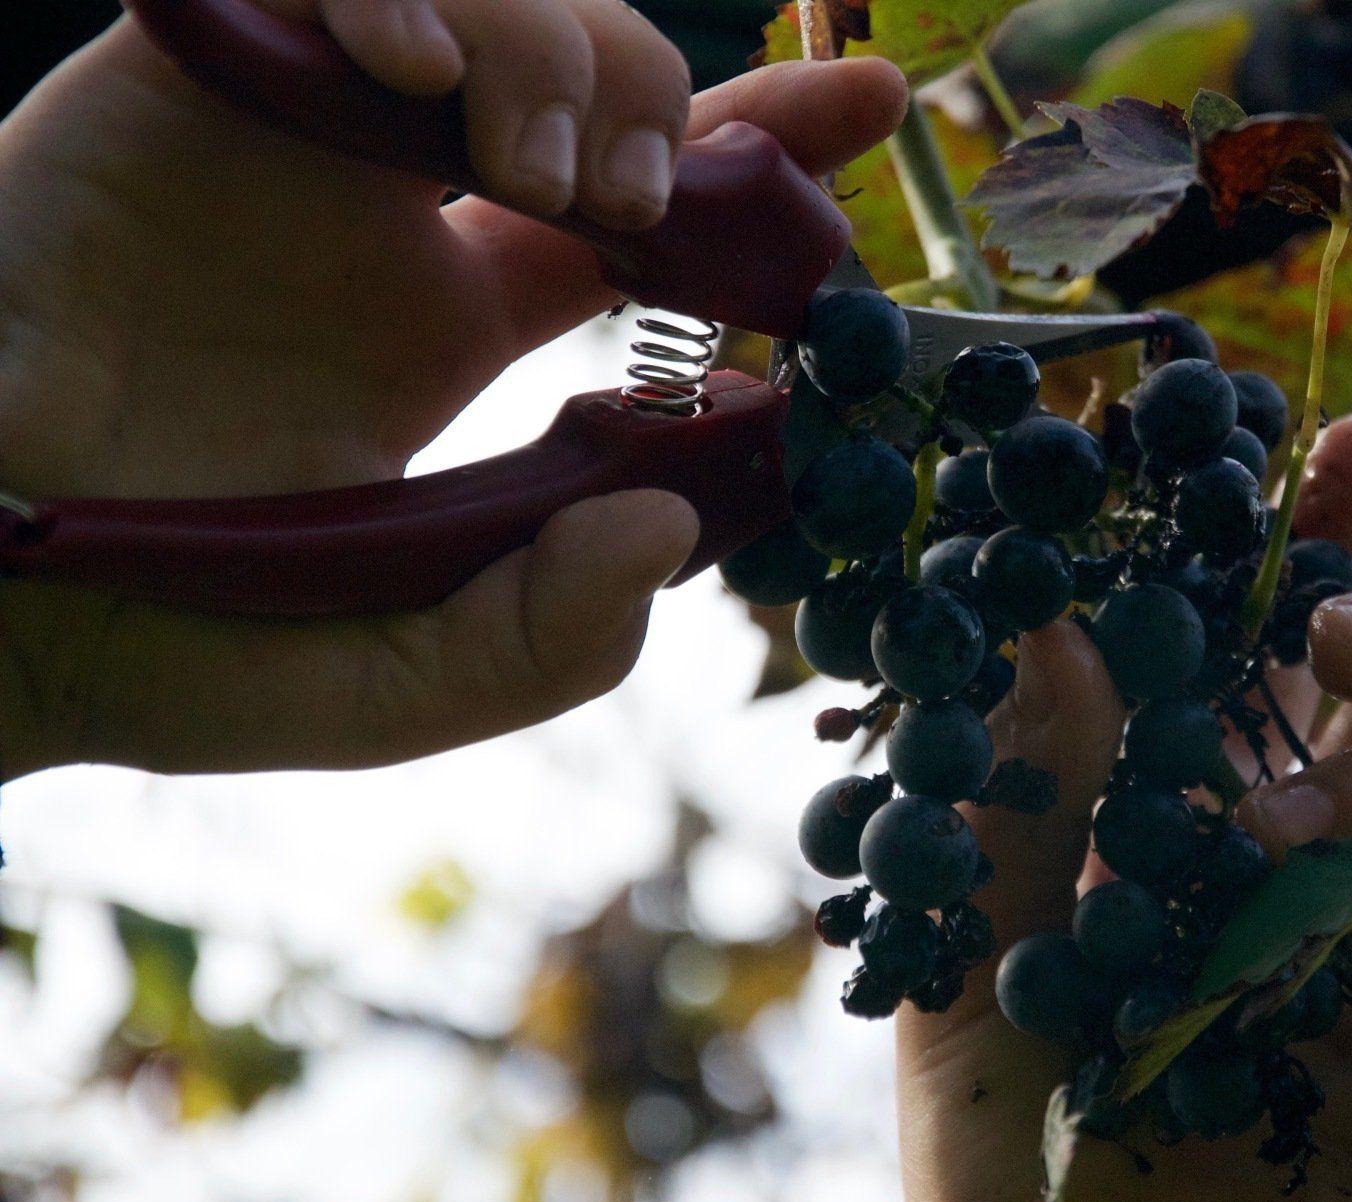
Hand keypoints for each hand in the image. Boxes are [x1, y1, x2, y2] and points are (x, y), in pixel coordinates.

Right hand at [0, 1, 905, 777]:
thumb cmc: (172, 636)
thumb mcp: (399, 683)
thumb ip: (545, 643)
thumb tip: (677, 524)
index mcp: (454, 319)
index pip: (645, 201)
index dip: (762, 148)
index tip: (874, 110)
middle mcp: (390, 206)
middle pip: (586, 69)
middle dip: (659, 104)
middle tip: (637, 207)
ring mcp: (292, 129)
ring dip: (552, 48)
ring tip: (535, 170)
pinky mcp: (188, 71)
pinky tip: (412, 72)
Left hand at [895, 415, 1351, 1201]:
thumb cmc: (1003, 1139)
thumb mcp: (965, 935)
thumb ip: (1007, 766)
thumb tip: (1037, 589)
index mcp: (1206, 801)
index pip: (1284, 638)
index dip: (1325, 533)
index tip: (1345, 443)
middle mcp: (1327, 853)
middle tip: (1333, 636)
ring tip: (1293, 846)